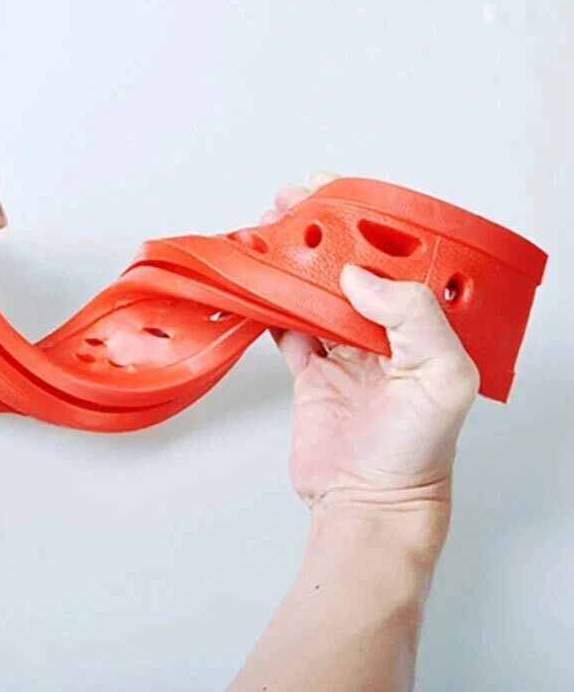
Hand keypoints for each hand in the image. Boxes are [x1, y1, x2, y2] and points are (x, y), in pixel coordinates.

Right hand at [262, 174, 479, 518]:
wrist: (367, 505)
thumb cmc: (416, 455)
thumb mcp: (441, 380)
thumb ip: (413, 318)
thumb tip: (360, 275)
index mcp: (424, 326)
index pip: (396, 257)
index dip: (367, 221)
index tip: (337, 196)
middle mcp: (386, 333)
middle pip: (348, 266)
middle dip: (320, 231)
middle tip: (292, 204)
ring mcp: (346, 352)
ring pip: (314, 291)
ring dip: (291, 263)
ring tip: (269, 234)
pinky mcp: (312, 373)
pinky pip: (288, 328)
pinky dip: (271, 305)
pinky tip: (260, 285)